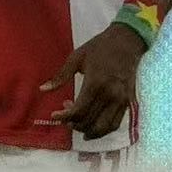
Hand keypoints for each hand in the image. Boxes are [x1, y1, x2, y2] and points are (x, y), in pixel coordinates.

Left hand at [40, 23, 145, 140]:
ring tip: (77, 125)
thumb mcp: (77, 57)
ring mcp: (121, 100)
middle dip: (73, 123)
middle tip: (65, 116)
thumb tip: (43, 89)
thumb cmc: (100, 47)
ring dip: (88, 131)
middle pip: (89, 121)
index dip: (64, 117)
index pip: (79, 111)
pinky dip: (103, 130)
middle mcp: (110, 94)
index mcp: (96, 83)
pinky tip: (93, 128)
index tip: (54, 115)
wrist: (127, 41)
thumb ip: (61, 76)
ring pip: (103, 127)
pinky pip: (116, 124)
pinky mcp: (128, 101)